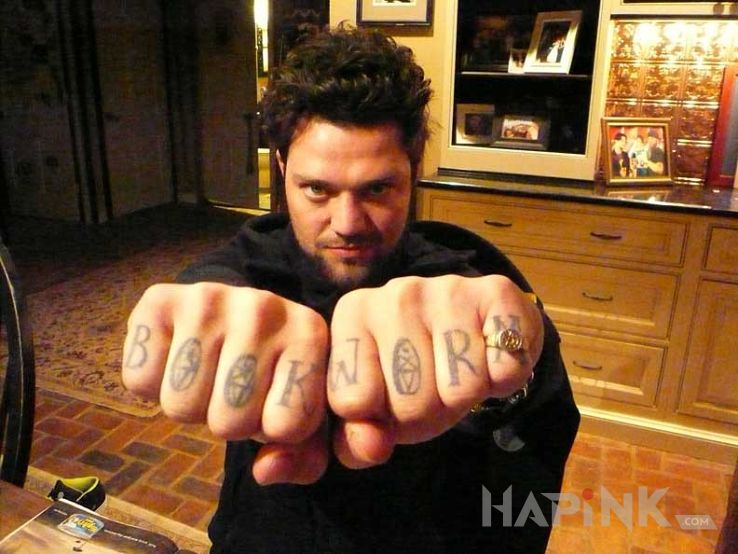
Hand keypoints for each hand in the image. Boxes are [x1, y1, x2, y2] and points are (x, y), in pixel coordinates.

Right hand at [121, 282, 329, 483]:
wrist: (235, 309)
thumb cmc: (273, 372)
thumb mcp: (304, 412)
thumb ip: (303, 458)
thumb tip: (264, 470)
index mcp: (309, 334)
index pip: (286, 427)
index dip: (273, 431)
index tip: (273, 402)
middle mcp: (264, 308)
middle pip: (228, 422)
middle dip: (229, 421)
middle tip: (233, 388)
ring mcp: (210, 299)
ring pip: (181, 407)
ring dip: (191, 405)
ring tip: (208, 373)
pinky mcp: (159, 299)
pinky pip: (139, 381)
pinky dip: (151, 384)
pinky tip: (175, 357)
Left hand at [326, 274, 542, 468]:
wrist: (477, 332)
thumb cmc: (413, 374)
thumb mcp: (373, 409)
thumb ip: (355, 440)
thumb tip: (371, 447)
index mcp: (353, 315)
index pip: (354, 400)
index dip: (379, 419)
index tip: (387, 401)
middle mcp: (395, 294)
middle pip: (411, 401)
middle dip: (426, 414)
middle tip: (432, 389)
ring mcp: (447, 289)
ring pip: (461, 390)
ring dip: (465, 398)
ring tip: (458, 374)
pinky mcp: (497, 292)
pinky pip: (505, 369)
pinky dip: (504, 381)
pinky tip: (491, 360)